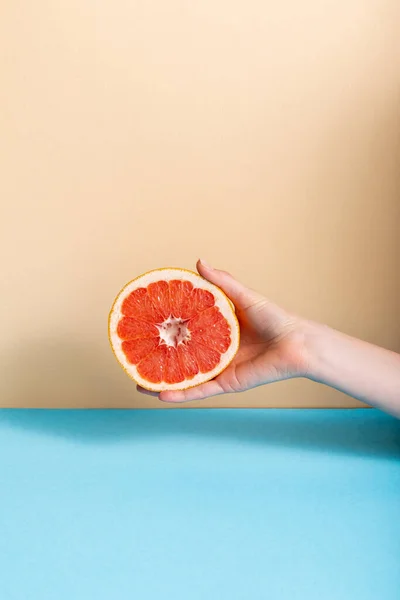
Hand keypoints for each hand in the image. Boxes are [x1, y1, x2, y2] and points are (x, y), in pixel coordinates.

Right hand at [138, 259, 308, 402]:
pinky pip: (200, 390)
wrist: (297, 343)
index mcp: (216, 331)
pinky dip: (181, 394)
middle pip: (180, 357)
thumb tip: (198, 261)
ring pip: (185, 378)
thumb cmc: (274, 318)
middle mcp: (214, 351)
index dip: (165, 331)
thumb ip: (221, 282)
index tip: (144, 327)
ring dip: (162, 383)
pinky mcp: (227, 383)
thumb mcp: (242, 297)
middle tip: (134, 358)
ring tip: (139, 383)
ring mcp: (219, 369)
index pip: (185, 332)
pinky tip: (161, 394)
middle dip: (158, 360)